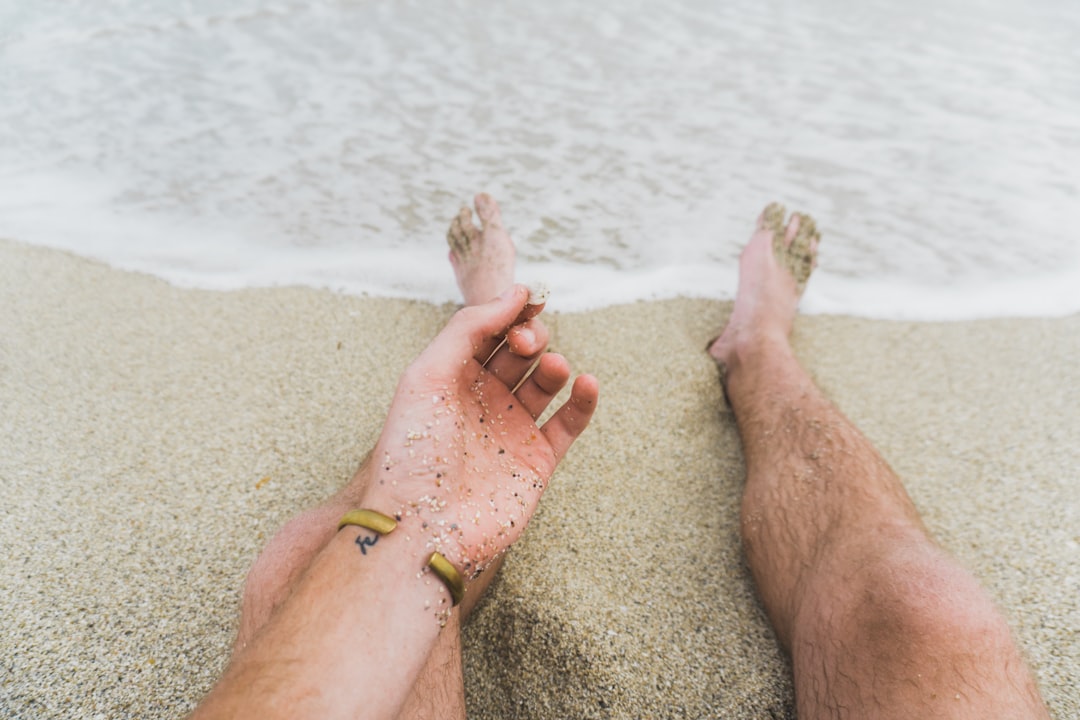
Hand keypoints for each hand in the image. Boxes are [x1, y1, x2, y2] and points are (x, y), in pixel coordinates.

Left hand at [360, 284, 597, 577]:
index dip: (508, 311)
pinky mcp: (538, 459)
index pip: (487, 330)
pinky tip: (585, 384)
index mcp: (450, 377)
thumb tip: (516, 293)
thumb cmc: (413, 454)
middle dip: (530, 336)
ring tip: (553, 367)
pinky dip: (583, 400)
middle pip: (520, 350)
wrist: (423, 528)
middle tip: (528, 343)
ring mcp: (512, 428)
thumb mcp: (426, 376)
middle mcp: (482, 399)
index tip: (528, 300)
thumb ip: (468, 328)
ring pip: (546, 381)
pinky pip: (570, 422)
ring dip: (554, 364)